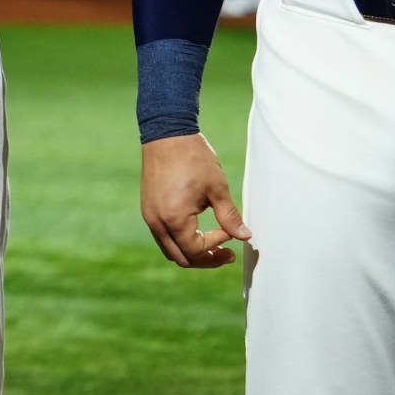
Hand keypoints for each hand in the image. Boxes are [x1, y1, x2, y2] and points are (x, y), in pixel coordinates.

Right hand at [139, 133, 251, 268]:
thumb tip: (245, 237)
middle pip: (181, 258)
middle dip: (205, 259)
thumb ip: (230, 216)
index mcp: (174, 218)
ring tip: (213, 244)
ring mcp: (150, 216)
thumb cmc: (193, 158)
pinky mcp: (148, 209)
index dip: (216, 247)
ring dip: (192, 252)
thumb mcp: (217, 188)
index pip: (195, 250)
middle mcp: (157, 221)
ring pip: (170, 249)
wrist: (167, 134)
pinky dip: (181, 240)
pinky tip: (196, 229)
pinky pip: (163, 236)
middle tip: (226, 253)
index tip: (229, 232)